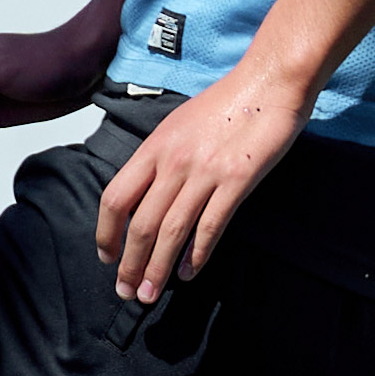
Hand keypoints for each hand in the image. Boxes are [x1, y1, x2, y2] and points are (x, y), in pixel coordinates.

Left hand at [96, 67, 305, 303]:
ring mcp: (205, 172)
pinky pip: (210, 227)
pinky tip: (188, 274)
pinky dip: (196, 256)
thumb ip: (160, 157)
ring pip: (171, 232)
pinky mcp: (237, 181)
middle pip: (140, 224)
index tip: (107, 256)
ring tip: (149, 294)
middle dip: (129, 264)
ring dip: (157, 269)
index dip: (106, 233)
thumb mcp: (179, 124)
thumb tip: (146, 194)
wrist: (268, 81)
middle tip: (126, 291)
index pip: (116, 198)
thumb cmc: (226, 102)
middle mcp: (174, 162)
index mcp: (154, 147)